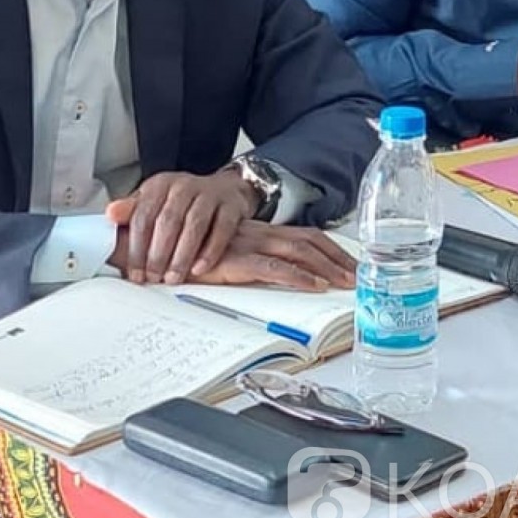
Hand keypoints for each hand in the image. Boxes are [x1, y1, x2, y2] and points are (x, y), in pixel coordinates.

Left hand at [106, 166, 258, 285]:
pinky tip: (200, 268)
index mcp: (160, 185)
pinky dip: (211, 250)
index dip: (137, 246)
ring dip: (182, 254)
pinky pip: (221, 228)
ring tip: (174, 277)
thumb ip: (133, 211)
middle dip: (158, 253)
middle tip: (153, 277)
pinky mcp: (231, 205)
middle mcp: (184, 186)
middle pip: (168, 220)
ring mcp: (209, 194)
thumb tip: (111, 214)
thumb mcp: (154, 202)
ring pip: (194, 224)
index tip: (135, 271)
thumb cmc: (183, 201)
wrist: (224, 188)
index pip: (143, 215)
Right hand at [190, 221, 355, 290]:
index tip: (352, 263)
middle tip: (360, 274)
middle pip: (311, 240)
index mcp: (261, 231)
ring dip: (327, 267)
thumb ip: (253, 260)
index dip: (332, 249)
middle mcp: (260, 233)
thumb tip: (281, 277)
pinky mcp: (235, 260)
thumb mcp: (229, 253)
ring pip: (299, 251)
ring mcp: (249, 244)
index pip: (307, 235)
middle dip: (339, 258)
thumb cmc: (191, 252)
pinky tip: (313, 285)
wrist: (157, 243)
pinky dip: (297, 276)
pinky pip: (273, 267)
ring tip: (345, 282)